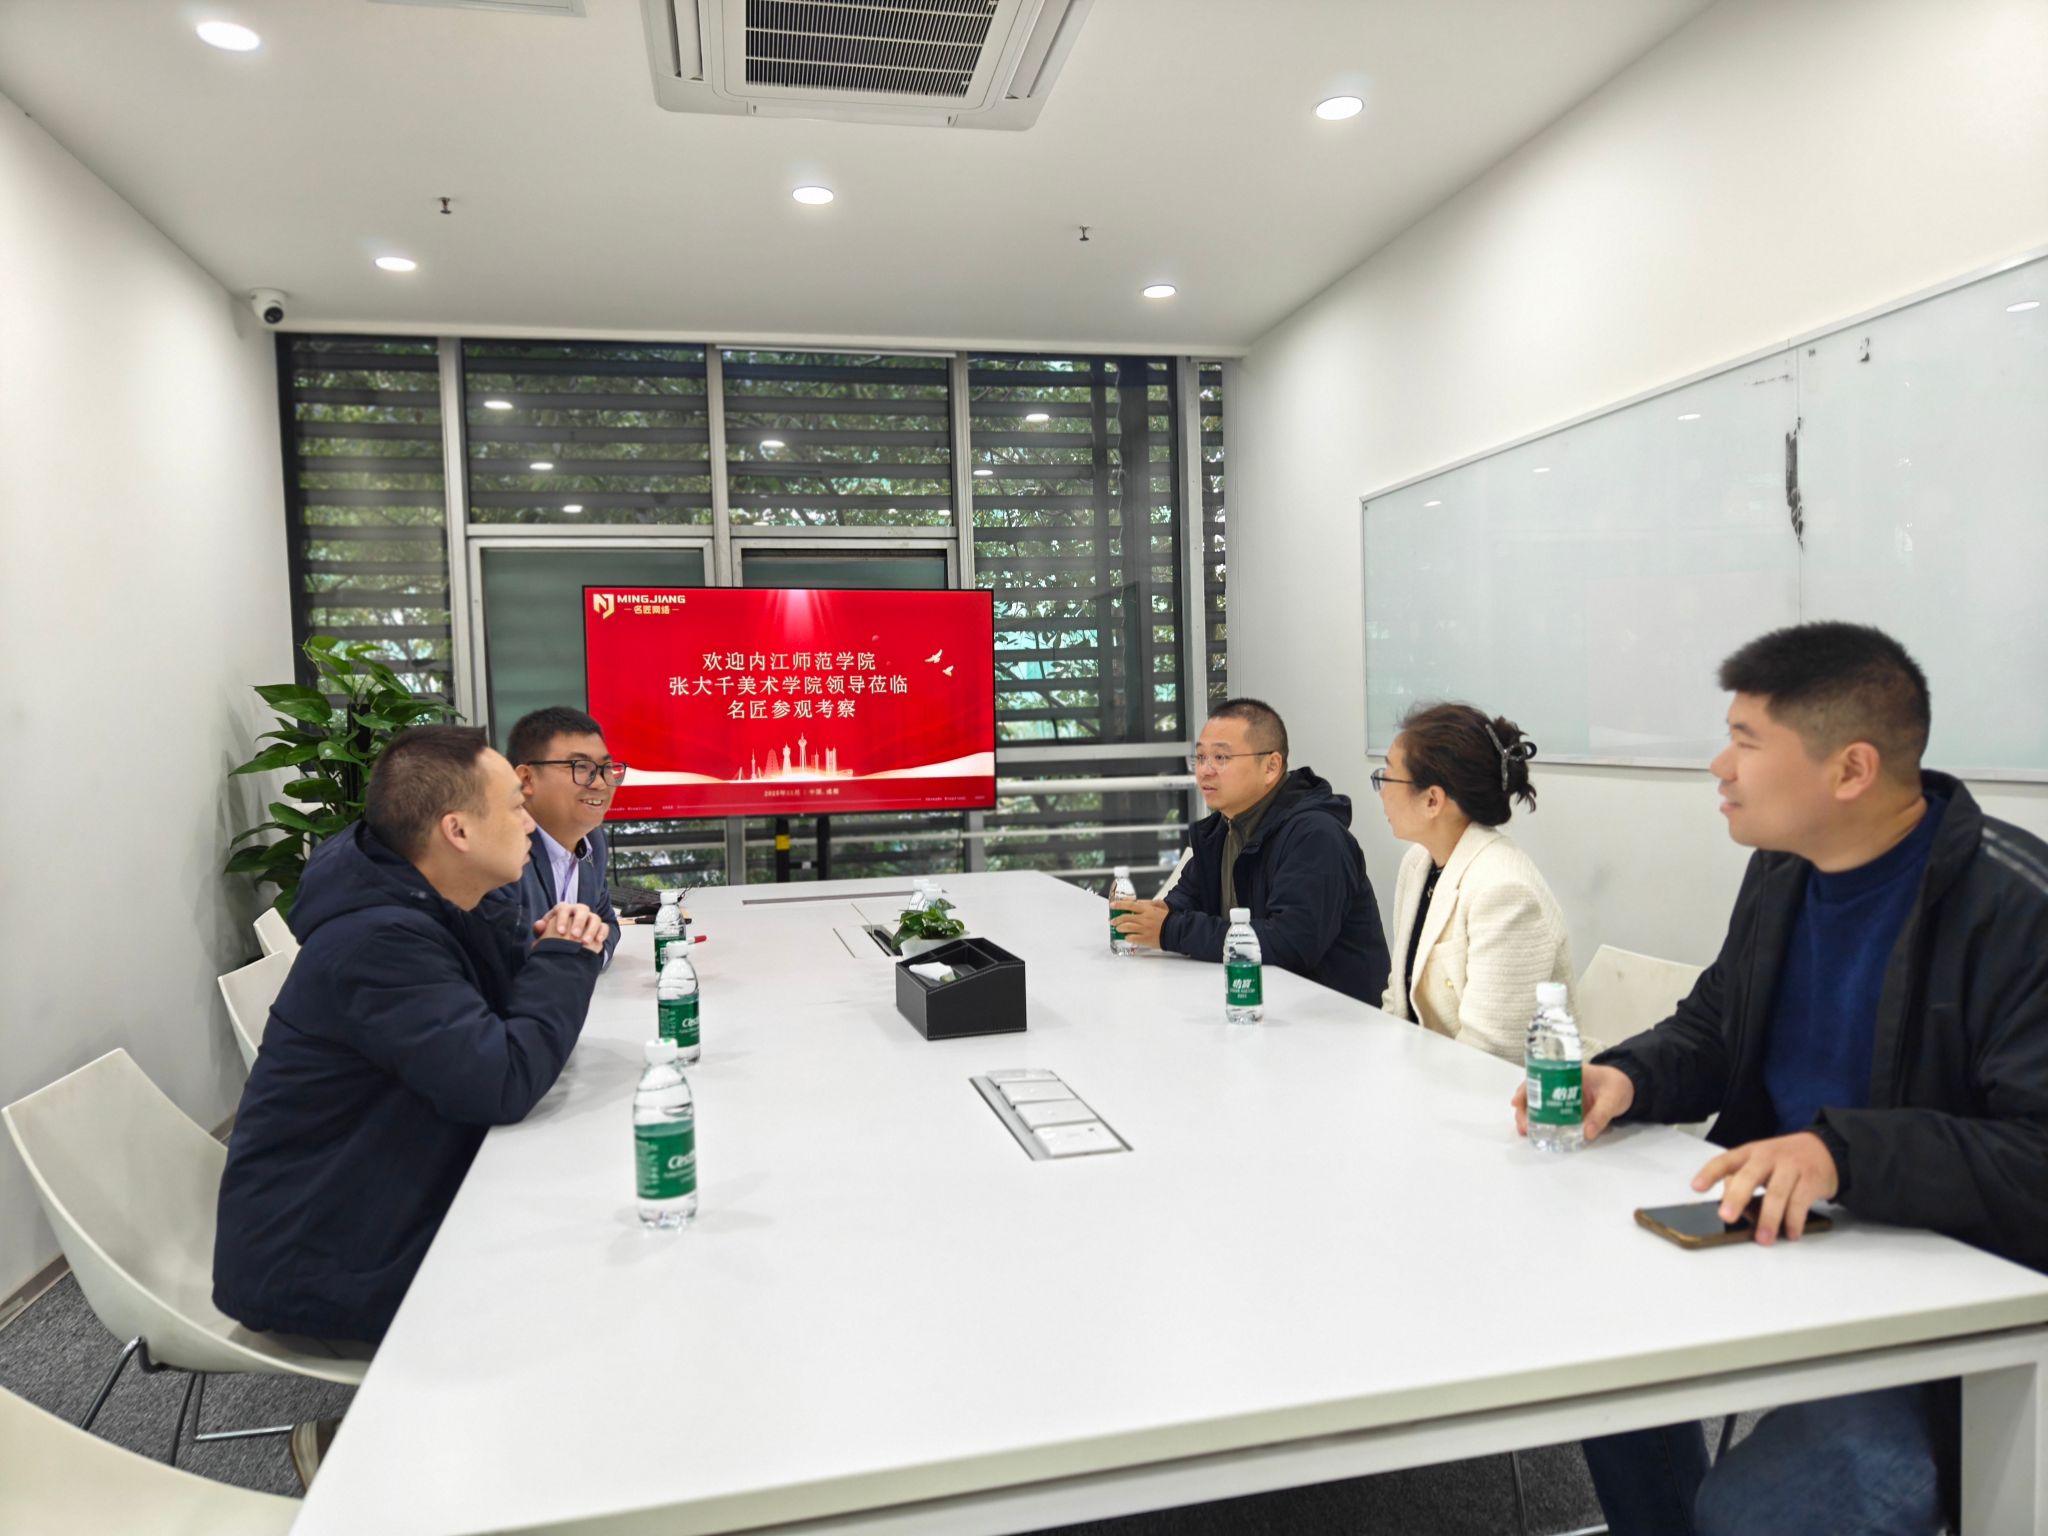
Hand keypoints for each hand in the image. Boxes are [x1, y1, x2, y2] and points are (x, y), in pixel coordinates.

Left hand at [532, 902, 608, 955]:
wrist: (565, 946)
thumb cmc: (554, 937)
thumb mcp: (545, 934)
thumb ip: (541, 929)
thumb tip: (539, 925)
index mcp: (564, 909)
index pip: (564, 908)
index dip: (562, 919)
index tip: (560, 932)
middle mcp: (578, 911)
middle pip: (582, 910)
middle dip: (579, 922)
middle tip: (575, 935)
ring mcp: (590, 918)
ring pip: (594, 918)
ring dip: (591, 929)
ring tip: (585, 942)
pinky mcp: (599, 927)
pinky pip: (604, 926)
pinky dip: (602, 933)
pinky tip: (598, 941)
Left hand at [1110, 898, 1167, 949]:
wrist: (1176, 930)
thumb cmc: (1168, 919)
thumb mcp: (1159, 906)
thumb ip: (1147, 904)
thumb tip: (1136, 901)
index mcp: (1147, 910)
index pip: (1130, 905)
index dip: (1120, 905)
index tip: (1112, 906)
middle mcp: (1144, 919)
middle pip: (1126, 917)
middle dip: (1117, 919)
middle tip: (1112, 921)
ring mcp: (1145, 929)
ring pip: (1127, 928)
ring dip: (1120, 928)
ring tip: (1118, 929)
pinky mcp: (1146, 939)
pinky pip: (1132, 938)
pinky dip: (1128, 937)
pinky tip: (1127, 937)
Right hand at [1512, 1062, 1634, 1140]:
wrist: (1629, 1088)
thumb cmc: (1618, 1086)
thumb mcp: (1612, 1098)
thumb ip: (1601, 1115)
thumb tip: (1586, 1133)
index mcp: (1568, 1073)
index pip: (1540, 1077)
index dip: (1526, 1089)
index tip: (1517, 1102)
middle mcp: (1560, 1083)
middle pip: (1534, 1093)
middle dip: (1524, 1109)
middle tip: (1523, 1126)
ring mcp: (1562, 1096)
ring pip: (1539, 1104)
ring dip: (1529, 1117)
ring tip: (1525, 1132)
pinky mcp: (1567, 1108)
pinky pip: (1550, 1114)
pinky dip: (1541, 1122)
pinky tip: (1536, 1133)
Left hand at [1691, 1132, 1838, 1244]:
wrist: (1823, 1150)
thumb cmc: (1784, 1161)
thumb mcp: (1759, 1164)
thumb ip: (1742, 1181)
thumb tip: (1733, 1207)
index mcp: (1749, 1153)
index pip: (1724, 1161)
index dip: (1709, 1174)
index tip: (1696, 1187)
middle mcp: (1767, 1157)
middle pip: (1748, 1177)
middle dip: (1736, 1198)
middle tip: (1727, 1217)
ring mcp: (1790, 1167)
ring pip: (1776, 1193)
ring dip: (1768, 1219)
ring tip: (1763, 1238)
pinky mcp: (1811, 1180)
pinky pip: (1800, 1203)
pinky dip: (1794, 1221)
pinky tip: (1790, 1232)